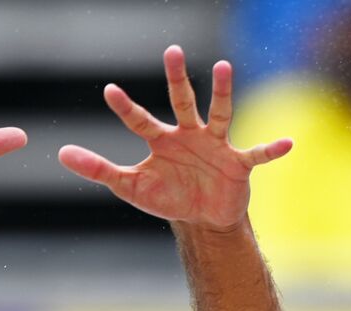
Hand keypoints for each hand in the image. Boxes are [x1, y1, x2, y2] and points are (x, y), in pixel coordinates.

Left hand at [58, 46, 290, 230]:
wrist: (203, 219)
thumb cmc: (168, 196)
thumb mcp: (129, 186)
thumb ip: (98, 169)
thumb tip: (60, 153)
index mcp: (162, 140)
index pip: (139, 120)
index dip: (124, 108)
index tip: (109, 91)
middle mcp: (189, 134)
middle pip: (181, 101)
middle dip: (176, 78)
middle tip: (170, 52)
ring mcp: (216, 145)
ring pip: (219, 113)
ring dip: (222, 92)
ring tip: (224, 67)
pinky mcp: (239, 163)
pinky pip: (258, 153)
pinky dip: (273, 149)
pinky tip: (289, 144)